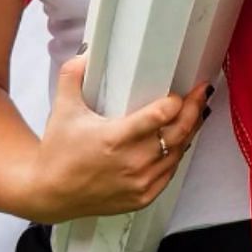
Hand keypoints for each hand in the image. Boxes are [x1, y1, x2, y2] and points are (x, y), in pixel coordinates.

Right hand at [24, 54, 209, 222]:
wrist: (51, 193)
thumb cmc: (58, 153)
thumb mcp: (62, 109)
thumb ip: (73, 76)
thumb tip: (86, 54)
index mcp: (114, 139)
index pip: (158, 117)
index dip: (175, 103)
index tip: (180, 92)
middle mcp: (132, 163)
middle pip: (177, 133)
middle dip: (193, 110)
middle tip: (200, 93)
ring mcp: (140, 182)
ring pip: (178, 153)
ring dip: (190, 132)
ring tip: (197, 113)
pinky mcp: (143, 197)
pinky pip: (170, 172)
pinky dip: (177, 154)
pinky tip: (180, 141)